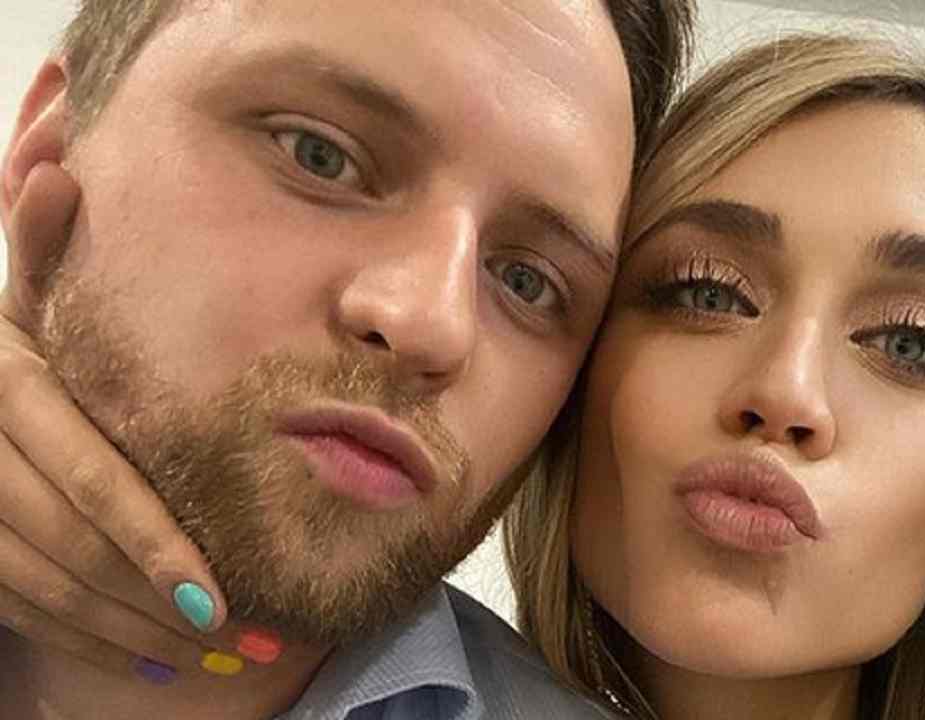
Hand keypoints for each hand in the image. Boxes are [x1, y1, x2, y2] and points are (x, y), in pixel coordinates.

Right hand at [0, 163, 253, 682]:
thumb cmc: (10, 355)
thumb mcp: (24, 303)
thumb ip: (44, 252)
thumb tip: (57, 165)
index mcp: (8, 389)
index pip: (94, 483)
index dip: (154, 545)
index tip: (218, 600)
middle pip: (76, 550)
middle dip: (158, 606)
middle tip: (244, 641)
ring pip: (47, 593)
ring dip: (133, 636)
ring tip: (220, 660)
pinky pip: (20, 614)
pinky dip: (87, 644)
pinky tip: (158, 665)